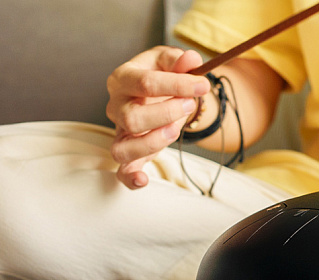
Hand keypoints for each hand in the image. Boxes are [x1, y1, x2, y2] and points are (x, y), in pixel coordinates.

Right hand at [106, 46, 210, 188]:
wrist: (157, 93)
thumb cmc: (160, 75)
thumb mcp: (169, 61)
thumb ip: (179, 60)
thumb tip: (191, 60)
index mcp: (123, 79)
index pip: (144, 83)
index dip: (177, 85)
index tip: (202, 86)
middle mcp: (116, 107)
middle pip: (131, 118)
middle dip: (166, 114)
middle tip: (189, 105)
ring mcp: (119, 132)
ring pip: (122, 148)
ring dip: (152, 143)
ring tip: (174, 131)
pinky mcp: (128, 153)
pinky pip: (122, 171)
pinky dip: (131, 178)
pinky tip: (144, 180)